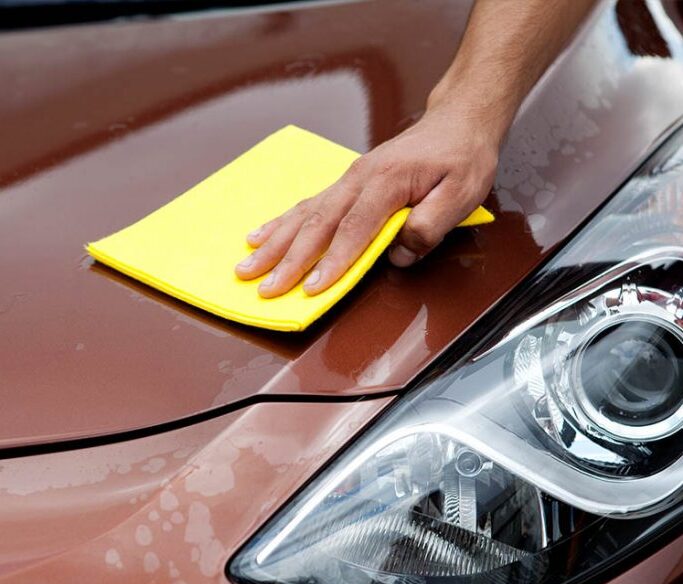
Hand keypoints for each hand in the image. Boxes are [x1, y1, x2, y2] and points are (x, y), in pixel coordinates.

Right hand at [235, 98, 500, 297]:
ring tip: (246, 266)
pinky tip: (260, 236)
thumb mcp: (462, 193)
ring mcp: (348, 180)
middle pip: (317, 224)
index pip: (354, 230)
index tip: (312, 290)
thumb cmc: (462, 158)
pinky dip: (281, 223)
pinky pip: (307, 204)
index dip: (333, 263)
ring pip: (304, 214)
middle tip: (264, 287)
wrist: (457, 121)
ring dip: (274, 244)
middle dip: (288, 260)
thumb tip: (398, 255)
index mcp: (386, 182)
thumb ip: (431, 225)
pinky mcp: (345, 184)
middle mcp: (358, 179)